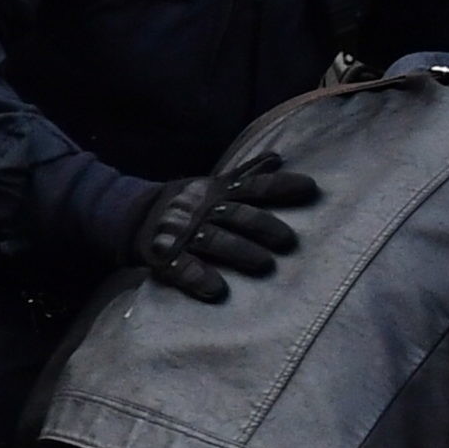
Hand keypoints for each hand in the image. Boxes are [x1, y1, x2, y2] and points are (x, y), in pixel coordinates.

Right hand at [133, 152, 318, 303]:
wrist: (138, 217)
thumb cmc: (191, 205)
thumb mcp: (215, 186)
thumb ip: (246, 175)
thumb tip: (277, 158)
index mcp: (219, 193)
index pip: (253, 187)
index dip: (280, 186)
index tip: (310, 188)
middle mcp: (205, 211)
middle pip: (237, 215)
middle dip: (263, 225)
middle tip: (288, 240)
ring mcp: (186, 234)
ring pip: (214, 240)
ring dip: (239, 251)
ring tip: (264, 264)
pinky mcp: (166, 258)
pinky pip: (181, 268)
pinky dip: (197, 277)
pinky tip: (216, 289)